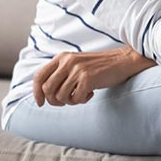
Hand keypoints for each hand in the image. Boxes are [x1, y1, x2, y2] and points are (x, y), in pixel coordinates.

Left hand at [32, 45, 155, 106]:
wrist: (123, 61)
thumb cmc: (100, 66)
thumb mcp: (77, 63)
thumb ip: (61, 72)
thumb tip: (45, 93)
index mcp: (62, 57)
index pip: (39, 76)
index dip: (36, 92)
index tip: (40, 103)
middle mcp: (67, 62)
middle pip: (47, 89)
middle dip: (54, 101)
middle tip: (65, 102)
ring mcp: (77, 70)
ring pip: (60, 96)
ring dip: (70, 101)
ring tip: (80, 95)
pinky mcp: (88, 79)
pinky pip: (75, 99)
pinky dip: (82, 100)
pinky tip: (91, 94)